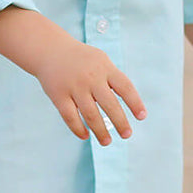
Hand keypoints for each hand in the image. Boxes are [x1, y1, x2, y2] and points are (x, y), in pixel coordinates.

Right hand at [32, 38, 146, 144]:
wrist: (50, 50)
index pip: (125, 87)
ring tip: (107, 142)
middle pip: (110, 105)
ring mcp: (74, 87)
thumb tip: (130, 103)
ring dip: (100, 131)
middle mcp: (91, 77)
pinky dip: (78, 129)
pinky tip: (85, 136)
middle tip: (127, 135)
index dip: (135, 103)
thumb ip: (114, 79)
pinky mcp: (59, 95)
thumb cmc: (81, 59)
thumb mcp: (101, 60)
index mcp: (105, 68)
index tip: (141, 117)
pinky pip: (70, 117)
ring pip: (91, 115)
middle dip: (120, 122)